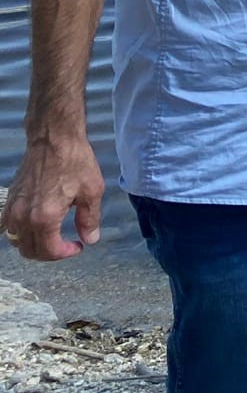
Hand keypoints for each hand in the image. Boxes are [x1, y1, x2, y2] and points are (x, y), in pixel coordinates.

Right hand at [2, 131, 104, 260]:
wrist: (53, 139)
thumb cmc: (75, 161)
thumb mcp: (91, 191)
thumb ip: (89, 219)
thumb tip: (90, 239)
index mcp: (44, 217)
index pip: (50, 251)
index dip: (66, 253)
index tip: (78, 245)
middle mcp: (23, 217)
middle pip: (30, 251)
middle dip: (50, 253)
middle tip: (67, 244)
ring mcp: (12, 210)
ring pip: (17, 242)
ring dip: (34, 245)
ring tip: (53, 237)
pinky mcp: (9, 201)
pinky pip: (9, 228)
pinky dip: (21, 234)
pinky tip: (37, 226)